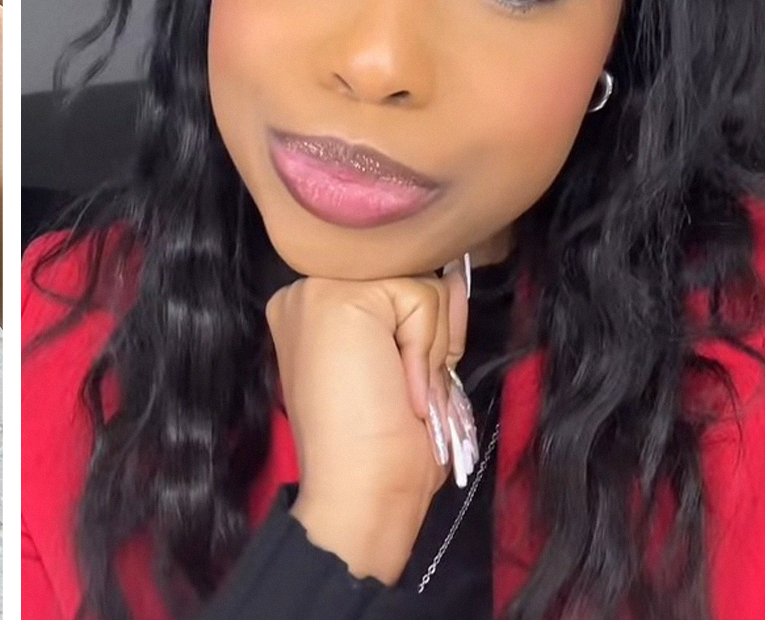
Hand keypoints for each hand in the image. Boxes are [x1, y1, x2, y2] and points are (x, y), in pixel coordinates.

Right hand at [266, 259, 470, 582]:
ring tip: (400, 393)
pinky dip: (426, 347)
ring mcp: (318, 290)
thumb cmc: (383, 448)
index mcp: (317, 312)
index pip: (397, 286)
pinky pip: (421, 297)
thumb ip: (429, 316)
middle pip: (410, 278)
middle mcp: (308, 293)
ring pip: (420, 285)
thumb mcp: (415, 367)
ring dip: (430, 348)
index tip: (408, 384)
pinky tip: (398, 385)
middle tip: (406, 392)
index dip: (423, 331)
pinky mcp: (338, 296)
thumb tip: (455, 273)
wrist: (359, 490)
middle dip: (430, 337)